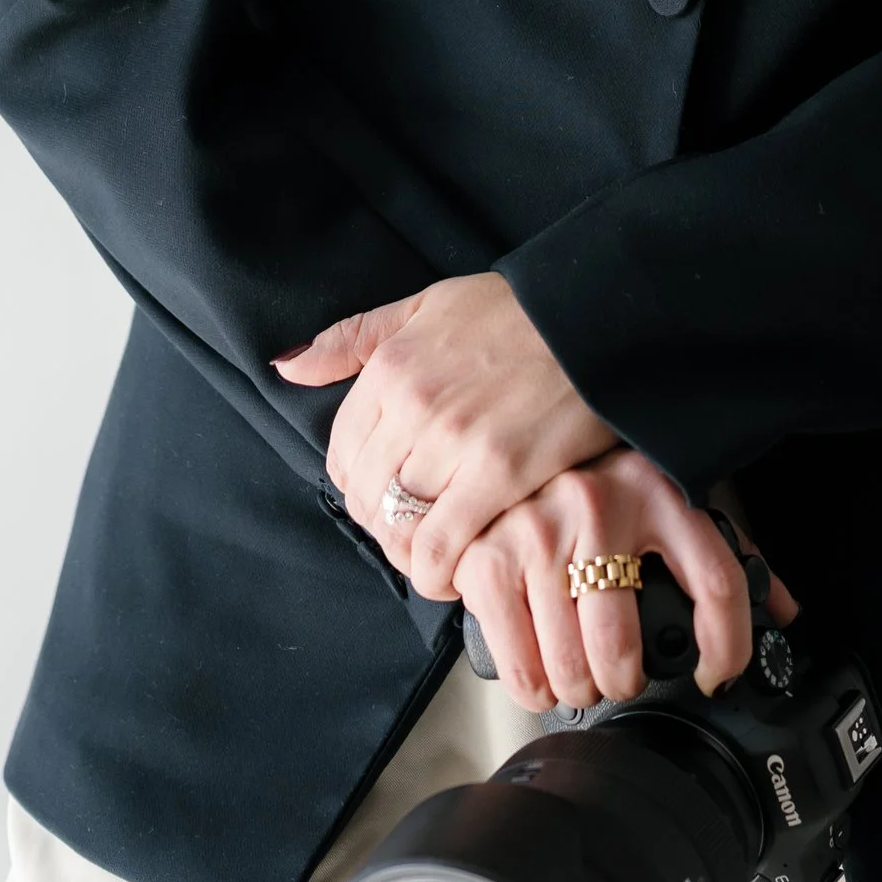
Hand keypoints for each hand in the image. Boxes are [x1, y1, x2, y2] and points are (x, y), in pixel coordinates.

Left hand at [271, 272, 616, 602]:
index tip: (385, 498)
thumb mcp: (425, 304)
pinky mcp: (499, 473)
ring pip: (398, 526)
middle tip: (413, 535)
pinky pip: (440, 545)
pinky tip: (451, 576)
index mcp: (390, 367)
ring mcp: (454, 441)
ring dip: (408, 554)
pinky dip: (435, 572)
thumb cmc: (515, 311)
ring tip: (432, 558)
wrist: (595, 317)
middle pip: (366, 496)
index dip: (359, 487)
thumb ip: (353, 338)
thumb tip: (285, 366)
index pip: (342, 454)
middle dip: (383, 525)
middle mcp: (412, 405)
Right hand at [455, 451, 799, 713]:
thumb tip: (781, 612)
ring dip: (579, 690)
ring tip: (583, 679)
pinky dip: (531, 685)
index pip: (718, 584)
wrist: (517, 414)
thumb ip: (728, 552)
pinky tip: (541, 676)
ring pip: (569, 662)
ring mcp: (537, 530)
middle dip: (626, 683)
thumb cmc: (605, 472)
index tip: (718, 676)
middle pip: (623, 647)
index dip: (727, 649)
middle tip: (624, 679)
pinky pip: (515, 657)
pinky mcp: (485, 556)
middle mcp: (598, 505)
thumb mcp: (673, 492)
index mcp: (659, 489)